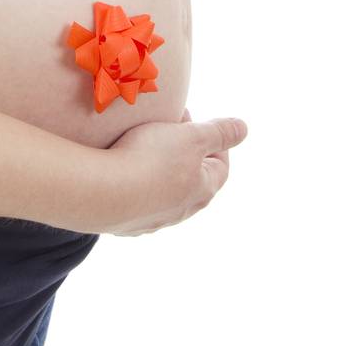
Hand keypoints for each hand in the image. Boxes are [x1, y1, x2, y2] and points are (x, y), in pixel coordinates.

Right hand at [98, 110, 247, 235]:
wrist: (102, 192)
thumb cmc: (150, 159)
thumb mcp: (192, 136)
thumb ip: (221, 131)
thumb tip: (243, 128)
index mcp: (203, 189)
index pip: (220, 163)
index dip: (211, 138)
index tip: (189, 120)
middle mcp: (182, 211)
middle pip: (192, 179)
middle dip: (183, 154)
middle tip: (165, 130)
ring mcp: (152, 221)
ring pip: (163, 193)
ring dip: (158, 172)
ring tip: (140, 148)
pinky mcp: (125, 225)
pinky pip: (136, 203)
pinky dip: (133, 186)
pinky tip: (120, 172)